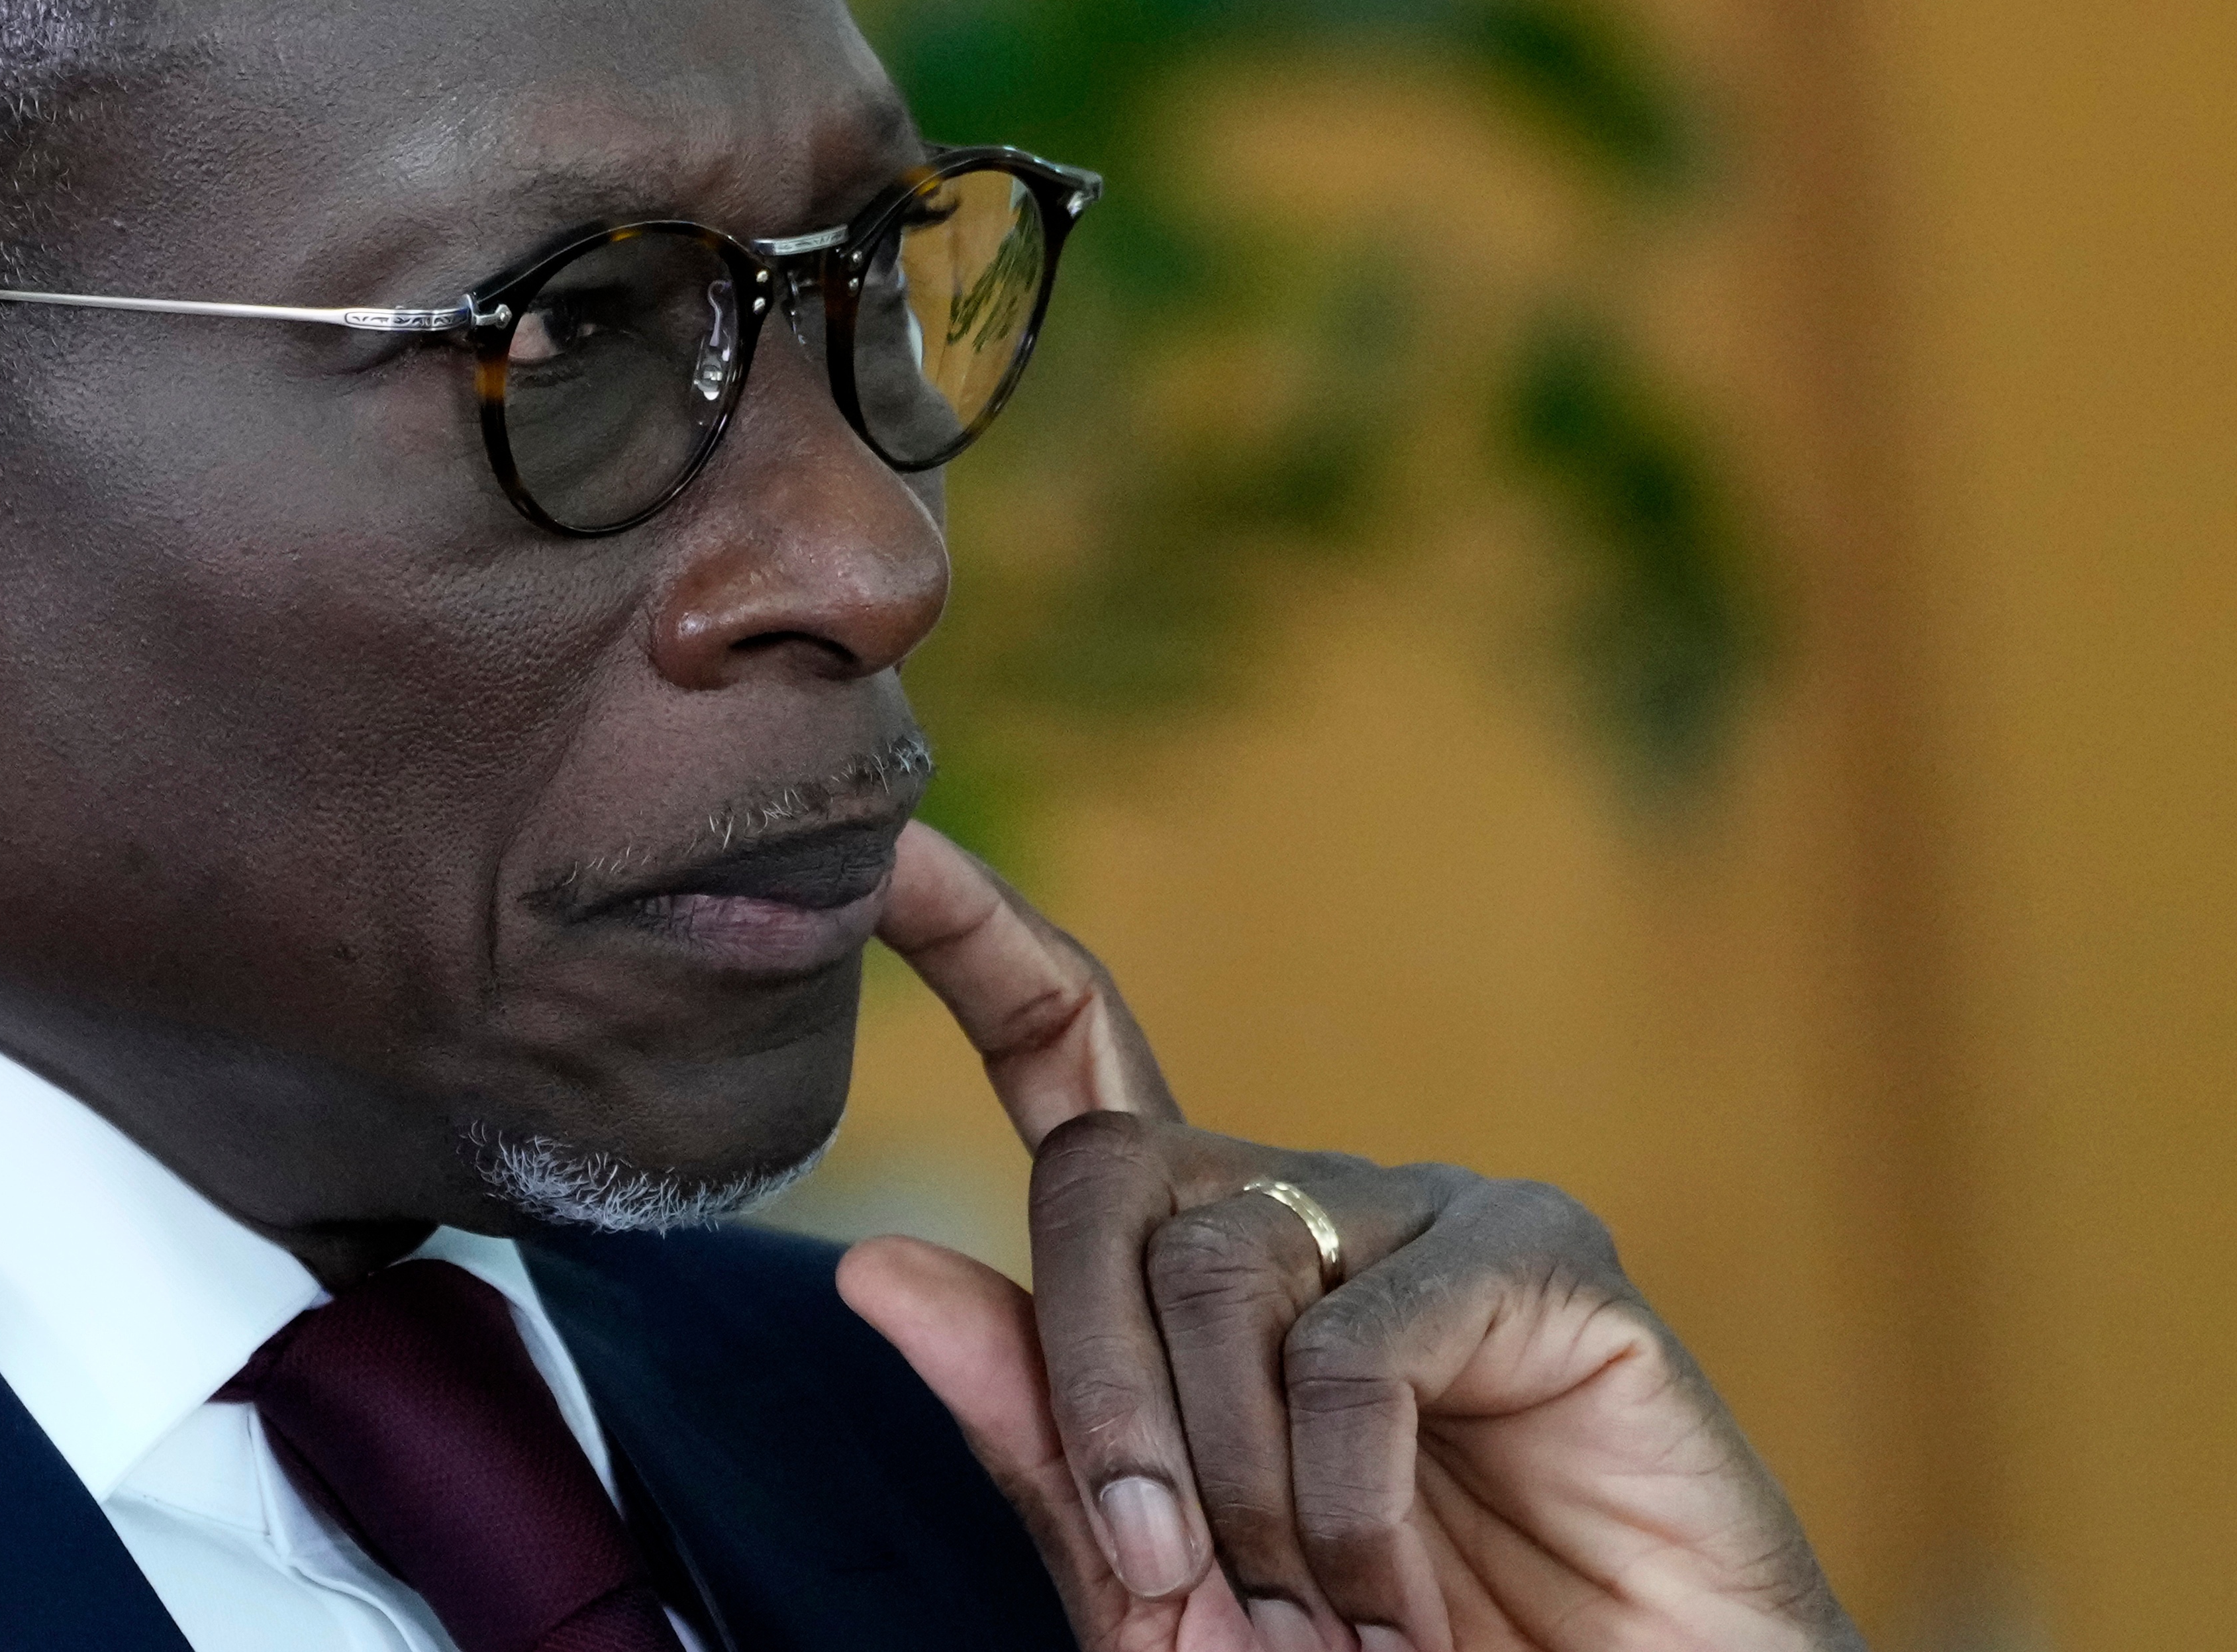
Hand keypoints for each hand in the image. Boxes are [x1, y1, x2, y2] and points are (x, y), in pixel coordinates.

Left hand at [837, 826, 1858, 1651]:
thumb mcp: (1159, 1590)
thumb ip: (1036, 1438)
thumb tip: (873, 1264)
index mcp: (1198, 1270)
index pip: (1065, 1051)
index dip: (973, 935)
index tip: (877, 847)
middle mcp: (1306, 1208)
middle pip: (1099, 1173)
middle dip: (1091, 1383)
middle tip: (1160, 1567)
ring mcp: (1431, 1220)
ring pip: (1215, 1262)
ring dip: (1228, 1476)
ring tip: (1314, 1610)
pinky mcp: (1550, 1263)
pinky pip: (1361, 1346)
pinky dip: (1346, 1506)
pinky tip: (1395, 1596)